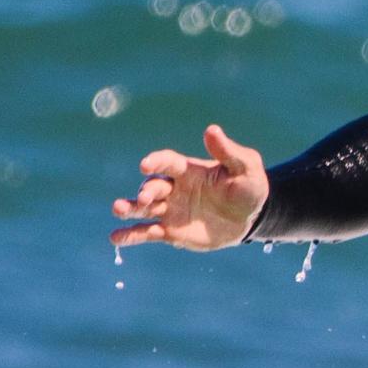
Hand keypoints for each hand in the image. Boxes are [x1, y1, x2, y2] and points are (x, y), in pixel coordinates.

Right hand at [110, 123, 267, 249]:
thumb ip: (227, 151)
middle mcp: (175, 188)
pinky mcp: (171, 232)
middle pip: (153, 186)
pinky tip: (116, 238)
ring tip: (117, 209)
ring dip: (129, 208)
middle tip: (144, 198)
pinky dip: (131, 236)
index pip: (167, 162)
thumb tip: (211, 129)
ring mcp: (171, 210)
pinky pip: (148, 232)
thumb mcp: (244, 167)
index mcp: (188, 170)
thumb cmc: (249, 187)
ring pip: (144, 208)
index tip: (146, 165)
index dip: (156, 162)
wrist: (251, 218)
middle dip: (146, 191)